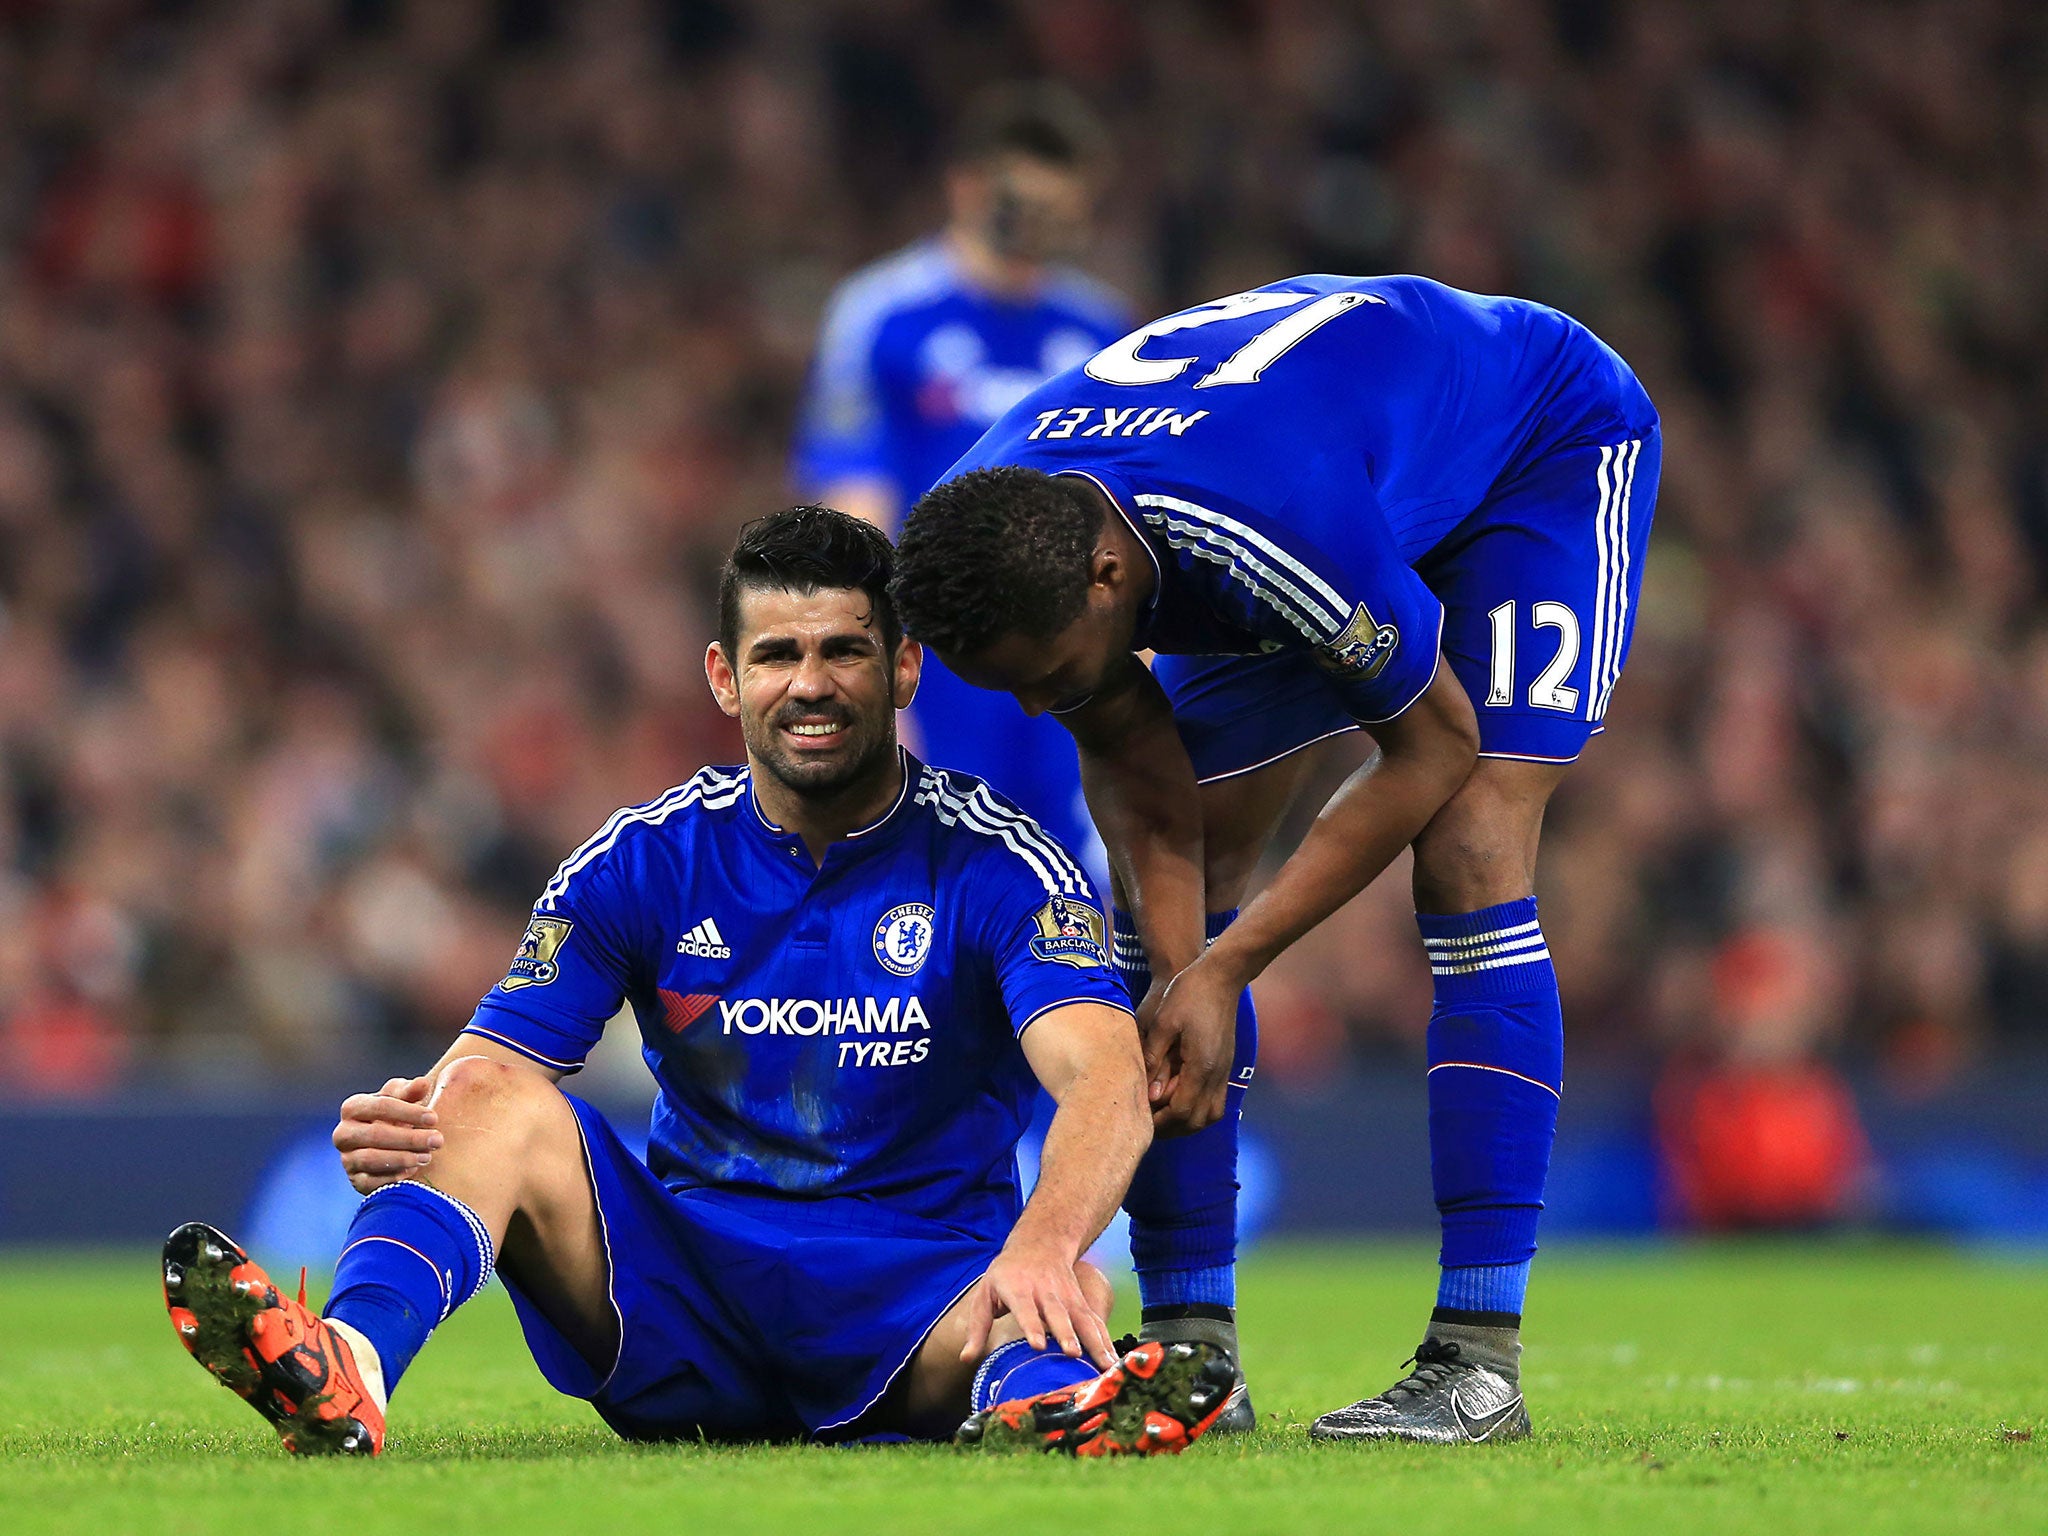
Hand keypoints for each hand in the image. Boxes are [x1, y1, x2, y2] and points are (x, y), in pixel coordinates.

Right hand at [332, 1075, 442, 1193]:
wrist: (389, 1144)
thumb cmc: (396, 1115)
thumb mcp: (403, 1099)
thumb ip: (411, 1091)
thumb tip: (422, 1084)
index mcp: (353, 1107)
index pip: (380, 1107)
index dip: (408, 1112)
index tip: (434, 1118)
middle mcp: (344, 1133)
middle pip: (376, 1135)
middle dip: (410, 1138)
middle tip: (437, 1140)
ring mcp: (347, 1158)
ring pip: (370, 1159)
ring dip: (402, 1158)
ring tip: (427, 1156)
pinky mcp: (355, 1180)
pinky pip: (370, 1182)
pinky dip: (392, 1177)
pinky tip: (413, 1171)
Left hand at [957, 1238, 1117, 1370]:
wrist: (1041, 1243)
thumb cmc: (1007, 1274)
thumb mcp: (986, 1293)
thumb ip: (977, 1327)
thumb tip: (965, 1358)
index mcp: (1018, 1289)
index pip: (1025, 1308)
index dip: (1032, 1325)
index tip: (1037, 1345)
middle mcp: (1045, 1292)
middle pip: (1058, 1314)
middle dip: (1066, 1334)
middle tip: (1073, 1354)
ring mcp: (1067, 1296)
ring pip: (1082, 1319)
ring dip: (1094, 1341)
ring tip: (1105, 1365)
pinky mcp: (1081, 1302)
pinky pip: (1095, 1322)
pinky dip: (1105, 1341)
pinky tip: (1113, 1363)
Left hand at [1145, 953, 1240, 1135]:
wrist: (1220, 976)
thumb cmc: (1188, 994)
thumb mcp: (1163, 1022)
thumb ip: (1155, 1060)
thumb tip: (1150, 1094)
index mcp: (1202, 1065)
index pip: (1182, 1111)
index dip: (1161, 1121)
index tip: (1140, 1119)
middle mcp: (1218, 1073)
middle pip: (1198, 1120)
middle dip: (1173, 1128)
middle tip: (1148, 1123)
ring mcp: (1225, 1070)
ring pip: (1211, 1115)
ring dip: (1187, 1121)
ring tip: (1162, 1115)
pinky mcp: (1225, 1065)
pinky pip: (1215, 1100)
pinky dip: (1198, 1109)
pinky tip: (1178, 1099)